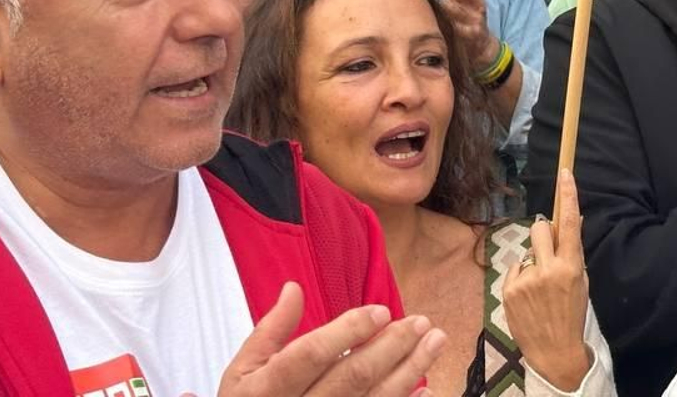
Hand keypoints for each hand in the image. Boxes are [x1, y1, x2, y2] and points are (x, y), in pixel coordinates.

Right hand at [194, 282, 444, 396]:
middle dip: (391, 347)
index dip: (347, 332)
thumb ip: (270, 330)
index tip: (380, 311)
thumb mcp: (242, 370)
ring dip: (409, 371)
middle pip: (351, 377)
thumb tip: (293, 288)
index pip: (310, 356)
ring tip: (435, 341)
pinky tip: (426, 388)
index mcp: (268, 387)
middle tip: (420, 322)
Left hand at [436, 0, 493, 67]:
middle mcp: (478, 5)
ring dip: (448, 5)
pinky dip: (450, 26)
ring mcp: (476, 21)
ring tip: (436, 0)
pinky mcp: (471, 36)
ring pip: (460, 11)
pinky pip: (459, 30)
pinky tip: (439, 22)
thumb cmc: (467, 14)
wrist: (479, 46)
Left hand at [503, 170, 591, 391]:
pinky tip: (529, 298)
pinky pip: (515, 269)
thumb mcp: (581, 281)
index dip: (568, 196)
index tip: (566, 173)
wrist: (554, 351)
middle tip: (549, 253)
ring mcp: (526, 280)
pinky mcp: (509, 290)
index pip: (570, 223)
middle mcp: (548, 269)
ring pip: (527, 252)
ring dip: (533, 262)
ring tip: (539, 288)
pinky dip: (521, 278)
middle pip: (539, 229)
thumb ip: (573, 253)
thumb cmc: (571, 313)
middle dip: (543, 234)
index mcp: (571, 266)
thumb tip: (570, 223)